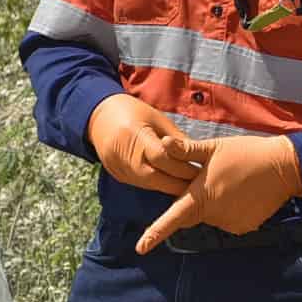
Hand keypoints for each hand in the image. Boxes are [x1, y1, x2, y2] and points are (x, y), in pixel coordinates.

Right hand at [86, 94, 202, 197]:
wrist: (99, 117)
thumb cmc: (134, 113)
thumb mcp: (157, 119)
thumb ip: (176, 139)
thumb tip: (201, 156)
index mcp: (134, 134)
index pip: (161, 157)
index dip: (182, 167)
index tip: (202, 171)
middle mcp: (123, 154)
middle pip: (155, 177)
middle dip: (179, 183)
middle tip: (201, 186)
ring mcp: (117, 167)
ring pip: (149, 184)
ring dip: (169, 187)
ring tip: (190, 189)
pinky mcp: (117, 175)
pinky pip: (141, 184)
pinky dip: (157, 185)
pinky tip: (171, 185)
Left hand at [137, 134, 301, 252]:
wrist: (285, 167)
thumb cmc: (246, 153)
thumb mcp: (214, 148)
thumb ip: (186, 150)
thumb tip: (161, 143)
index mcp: (201, 196)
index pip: (172, 219)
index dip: (155, 234)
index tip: (140, 248)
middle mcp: (213, 215)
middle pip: (192, 213)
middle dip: (195, 200)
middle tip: (213, 176)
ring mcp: (230, 223)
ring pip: (211, 216)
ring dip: (214, 203)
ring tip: (232, 181)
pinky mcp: (245, 227)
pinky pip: (228, 220)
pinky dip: (230, 209)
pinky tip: (242, 192)